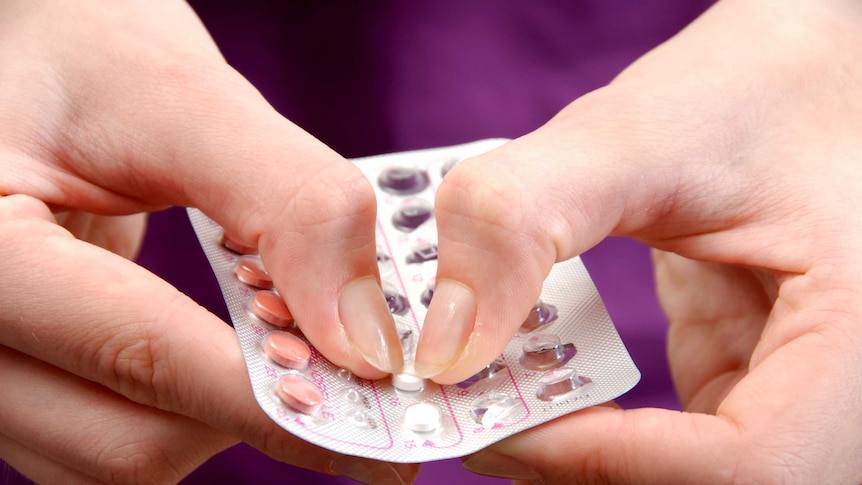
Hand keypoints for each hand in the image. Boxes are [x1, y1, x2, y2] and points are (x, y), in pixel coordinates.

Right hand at [0, 1, 411, 482]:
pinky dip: (200, 415)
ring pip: (128, 460)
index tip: (377, 399)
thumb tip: (364, 339)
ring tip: (292, 348)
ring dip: (232, 418)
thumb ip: (289, 206)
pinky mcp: (35, 386)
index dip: (271, 391)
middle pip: (129, 441)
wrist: (58, 74)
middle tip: (357, 377)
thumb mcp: (190, 105)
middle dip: (260, 412)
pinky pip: (123, 442)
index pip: (136, 352)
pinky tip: (241, 357)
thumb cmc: (103, 67)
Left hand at [416, 0, 861, 481]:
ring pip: (679, 476)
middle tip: (473, 411)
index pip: (746, 464)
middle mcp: (840, 390)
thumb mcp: (634, 135)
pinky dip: (586, 421)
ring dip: (573, 451)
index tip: (492, 418)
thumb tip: (444, 344)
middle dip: (576, 465)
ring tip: (488, 391)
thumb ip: (526, 221)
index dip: (603, 462)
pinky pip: (665, 441)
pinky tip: (529, 369)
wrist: (785, 75)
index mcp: (860, 337)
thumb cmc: (745, 86)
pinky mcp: (741, 379)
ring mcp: (792, 395)